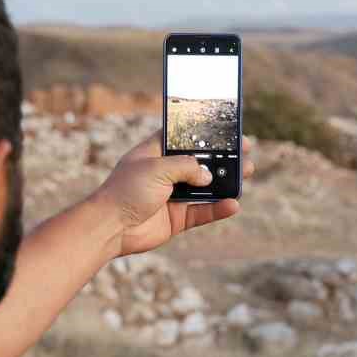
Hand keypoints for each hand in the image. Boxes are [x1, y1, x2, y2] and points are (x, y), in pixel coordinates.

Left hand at [91, 133, 255, 257]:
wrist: (110, 227)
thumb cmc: (126, 190)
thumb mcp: (157, 167)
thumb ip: (187, 166)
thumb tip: (208, 175)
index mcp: (156, 153)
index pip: (184, 137)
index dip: (205, 133)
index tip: (227, 129)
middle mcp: (166, 173)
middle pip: (201, 162)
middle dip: (223, 158)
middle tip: (245, 151)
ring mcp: (172, 195)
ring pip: (206, 187)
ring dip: (226, 181)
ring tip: (247, 173)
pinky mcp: (177, 218)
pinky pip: (203, 211)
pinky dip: (218, 208)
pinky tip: (233, 204)